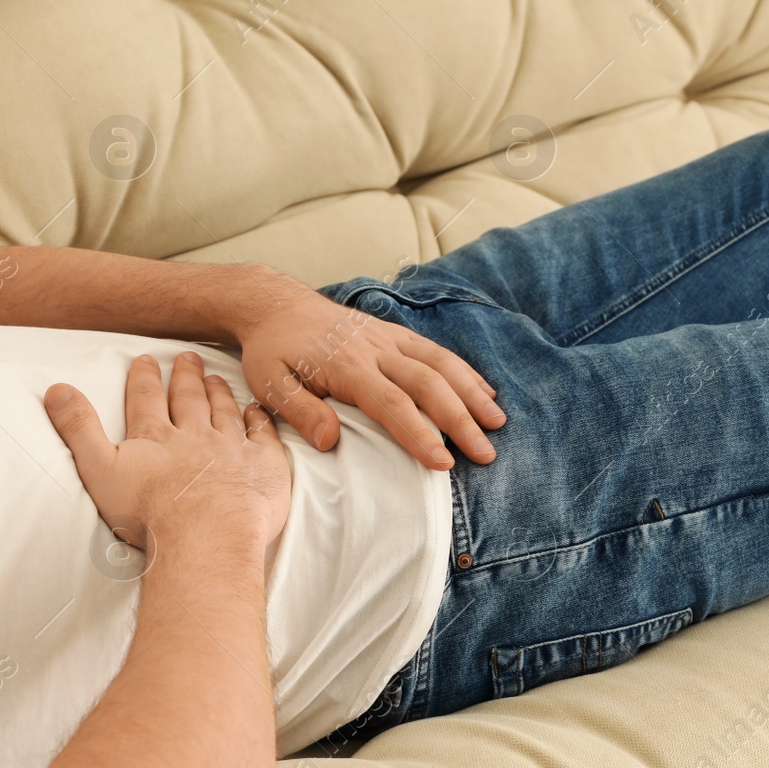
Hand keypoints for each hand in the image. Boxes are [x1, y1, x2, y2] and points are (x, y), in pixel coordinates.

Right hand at [43, 352, 291, 556]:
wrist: (205, 536)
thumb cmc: (148, 513)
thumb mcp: (99, 469)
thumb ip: (78, 429)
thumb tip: (56, 388)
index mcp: (155, 437)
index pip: (146, 399)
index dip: (144, 378)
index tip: (145, 359)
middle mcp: (195, 435)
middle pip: (190, 399)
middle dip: (186, 377)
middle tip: (188, 357)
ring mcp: (232, 450)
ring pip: (225, 412)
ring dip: (220, 393)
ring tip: (217, 378)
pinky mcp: (263, 468)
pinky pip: (263, 437)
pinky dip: (260, 421)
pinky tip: (258, 411)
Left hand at [231, 270, 504, 469]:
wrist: (275, 304)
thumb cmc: (271, 350)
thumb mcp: (271, 384)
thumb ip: (301, 412)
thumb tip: (330, 443)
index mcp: (347, 367)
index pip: (392, 405)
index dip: (420, 435)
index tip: (443, 463)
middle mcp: (376, 350)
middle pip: (428, 385)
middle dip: (461, 420)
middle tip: (486, 453)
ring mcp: (388, 339)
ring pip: (441, 364)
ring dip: (472, 392)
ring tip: (497, 422)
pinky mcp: (393, 333)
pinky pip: (435, 351)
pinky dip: (464, 370)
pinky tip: (484, 389)